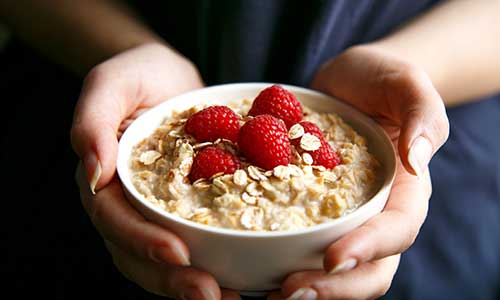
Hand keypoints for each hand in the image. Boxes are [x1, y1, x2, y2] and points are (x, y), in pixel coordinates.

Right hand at [71, 43, 237, 299]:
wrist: (171, 79)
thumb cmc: (138, 75)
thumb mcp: (112, 83)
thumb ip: (93, 120)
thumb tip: (93, 170)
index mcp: (106, 182)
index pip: (115, 221)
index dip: (143, 241)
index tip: (178, 253)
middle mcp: (130, 206)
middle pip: (139, 255)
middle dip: (172, 279)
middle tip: (210, 295)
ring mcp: (159, 212)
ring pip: (167, 261)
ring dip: (194, 285)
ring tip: (230, 299)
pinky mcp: (189, 209)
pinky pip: (199, 241)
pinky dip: (218, 263)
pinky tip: (244, 277)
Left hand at [269, 45, 449, 299]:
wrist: (346, 84)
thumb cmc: (380, 80)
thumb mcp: (405, 83)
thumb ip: (421, 114)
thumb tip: (417, 159)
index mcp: (405, 191)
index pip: (396, 230)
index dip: (368, 248)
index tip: (333, 257)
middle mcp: (375, 214)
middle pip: (368, 268)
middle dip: (333, 286)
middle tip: (291, 291)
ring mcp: (341, 218)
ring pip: (333, 268)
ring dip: (306, 286)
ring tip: (269, 293)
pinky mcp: (309, 212)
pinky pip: (300, 243)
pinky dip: (280, 260)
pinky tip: (250, 263)